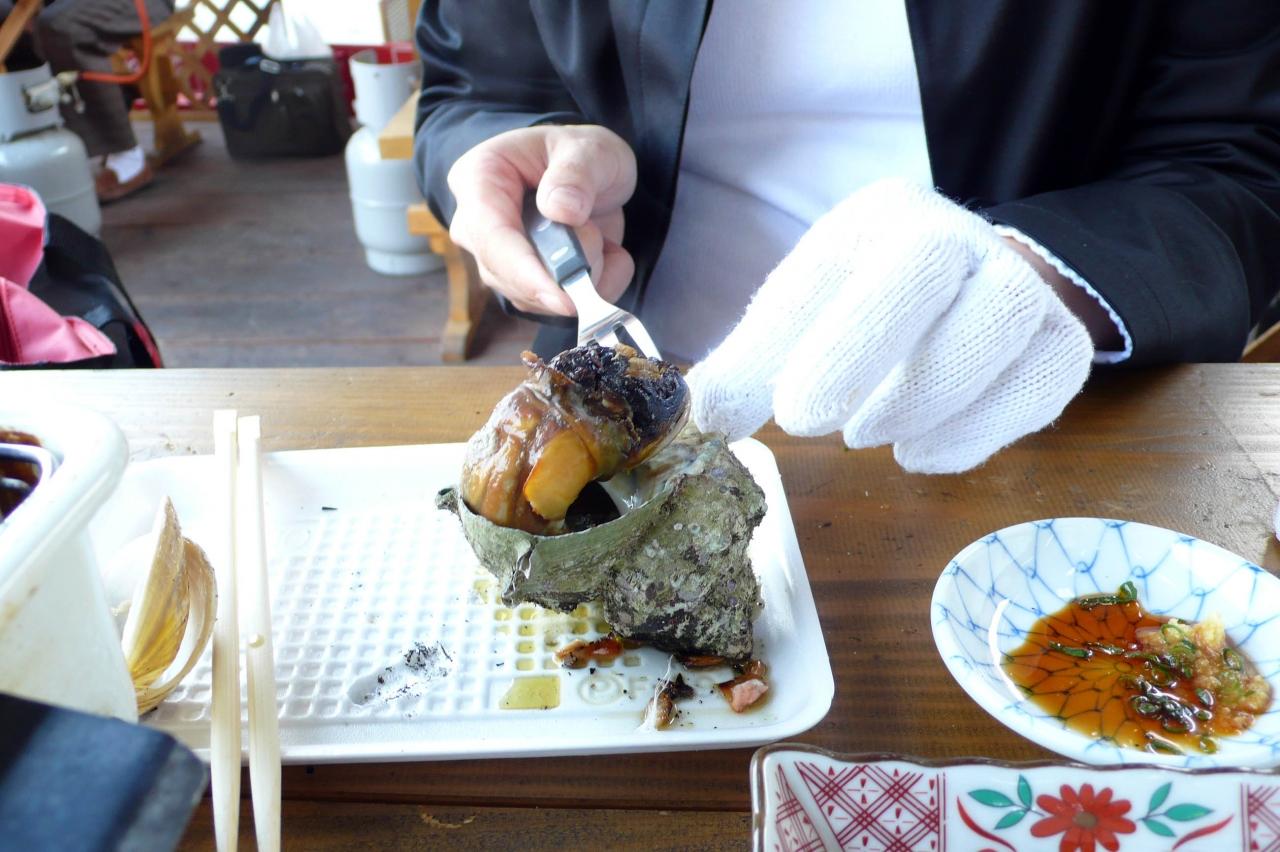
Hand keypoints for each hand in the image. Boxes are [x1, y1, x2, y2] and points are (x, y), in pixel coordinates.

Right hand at [445, 125, 636, 314]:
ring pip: (534, 298)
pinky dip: (596, 285)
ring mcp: (496, 260)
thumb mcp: (589, 148)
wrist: (589, 173)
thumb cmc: (579, 155)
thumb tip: (561, 210)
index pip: (492, 237)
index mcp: (479, 179)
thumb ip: (577, 174)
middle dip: (565, 269)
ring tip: (597, 231)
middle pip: (508, 275)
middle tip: (596, 232)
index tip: (564, 298)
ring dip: (584, 273)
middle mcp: (476, 226)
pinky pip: (558, 306)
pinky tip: (604, 252)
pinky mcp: (521, 285)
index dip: (526, 273)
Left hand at [687, 178, 1093, 473]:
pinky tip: (922, 452)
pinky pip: (1037, 388)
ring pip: (995, 329)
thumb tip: (698, 418)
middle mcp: (957, 236)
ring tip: (867, 433)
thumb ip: (751, 364)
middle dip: (860, 351)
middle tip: (812, 424)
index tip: (781, 411)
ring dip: (922, 399)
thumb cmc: (873, 308)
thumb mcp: (805, 318)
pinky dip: (976, 433)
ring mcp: (1020, 285)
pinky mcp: (1062, 343)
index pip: (835, 264)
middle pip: (924, 268)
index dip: (808, 338)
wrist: (983, 294)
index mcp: (879, 219)